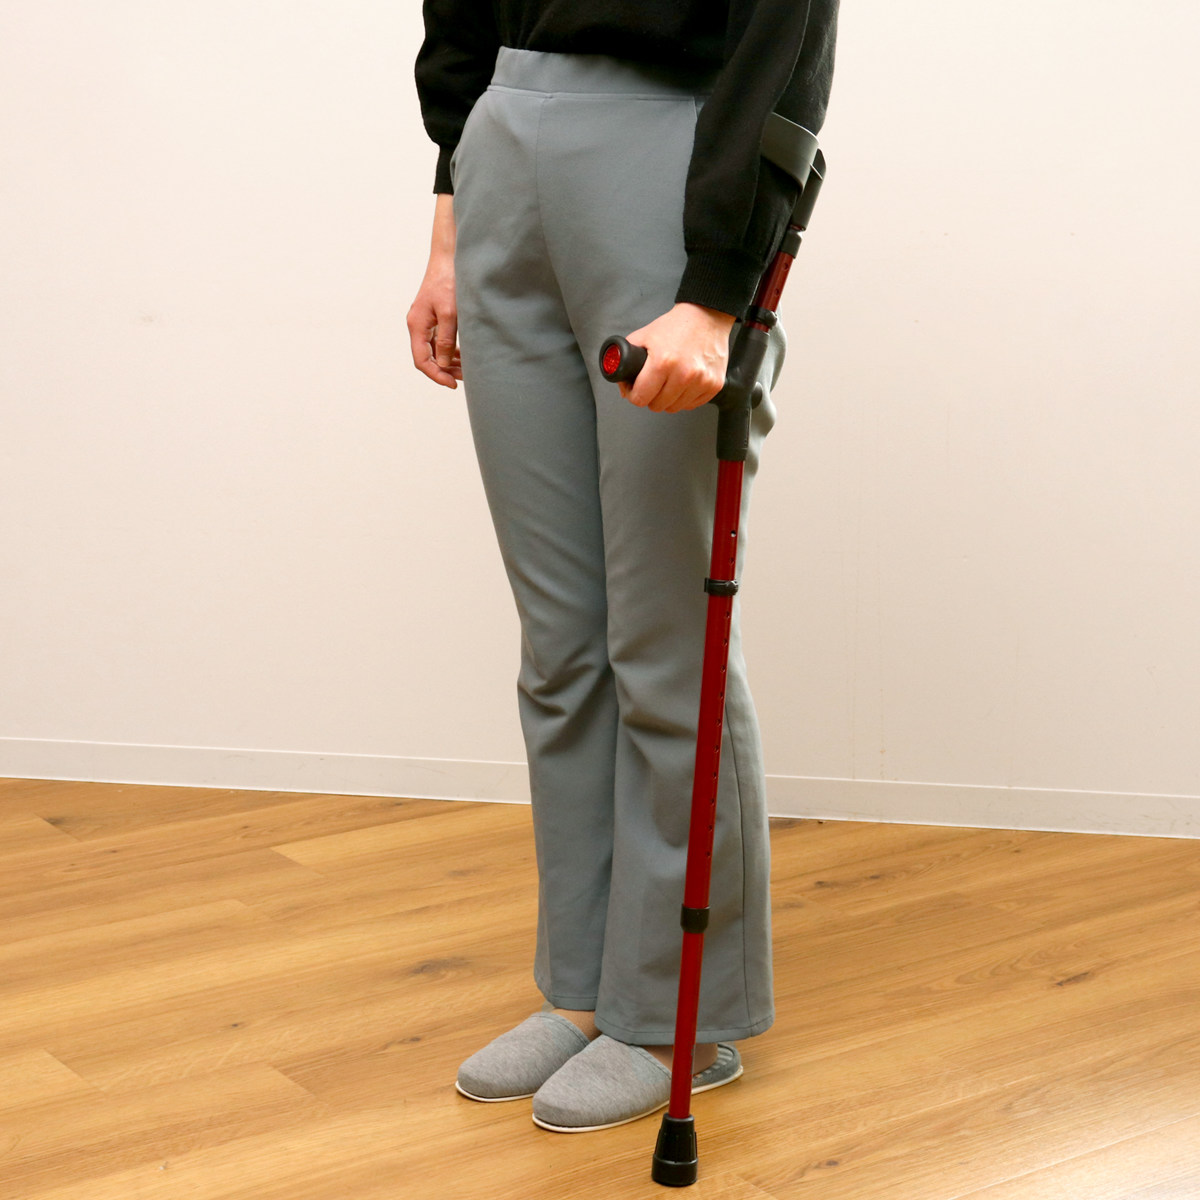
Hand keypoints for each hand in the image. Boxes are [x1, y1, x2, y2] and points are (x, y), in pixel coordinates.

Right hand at [407, 194, 461, 388]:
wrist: (449, 257)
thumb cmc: (449, 281)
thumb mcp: (450, 312)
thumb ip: (447, 340)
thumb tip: (445, 364)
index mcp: (417, 325)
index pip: (422, 360)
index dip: (436, 375)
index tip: (452, 384)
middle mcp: (418, 325)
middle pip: (427, 358)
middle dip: (444, 371)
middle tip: (464, 379)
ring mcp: (425, 321)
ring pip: (434, 351)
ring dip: (449, 363)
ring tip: (466, 371)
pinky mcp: (434, 317)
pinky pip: (439, 341)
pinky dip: (451, 351)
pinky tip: (464, 356)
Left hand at [618, 302, 736, 412]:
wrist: (707, 317)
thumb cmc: (677, 326)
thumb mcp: (644, 336)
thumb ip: (626, 359)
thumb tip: (623, 386)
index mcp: (663, 362)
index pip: (640, 398)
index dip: (633, 395)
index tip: (635, 390)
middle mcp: (684, 374)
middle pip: (657, 406)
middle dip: (651, 397)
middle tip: (653, 384)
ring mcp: (701, 381)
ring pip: (675, 408)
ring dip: (669, 399)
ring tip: (670, 381)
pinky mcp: (714, 385)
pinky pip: (692, 404)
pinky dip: (685, 397)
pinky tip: (684, 382)